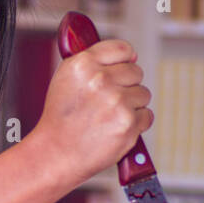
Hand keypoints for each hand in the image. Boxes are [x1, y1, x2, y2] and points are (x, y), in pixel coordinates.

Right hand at [29, 39, 153, 188]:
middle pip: (136, 72)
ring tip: (109, 116)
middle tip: (109, 100)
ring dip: (132, 105)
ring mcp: (117, 102)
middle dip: (126, 85)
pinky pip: (147, 116)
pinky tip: (116, 128)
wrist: (56, 153)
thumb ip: (95, 60)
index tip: (119, 70)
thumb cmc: (61, 119)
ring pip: (143, 94)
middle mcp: (100, 80)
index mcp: (83, 64)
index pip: (123, 49)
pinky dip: (136, 124)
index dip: (123, 61)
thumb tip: (132, 55)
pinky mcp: (128, 124)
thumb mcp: (66, 78)